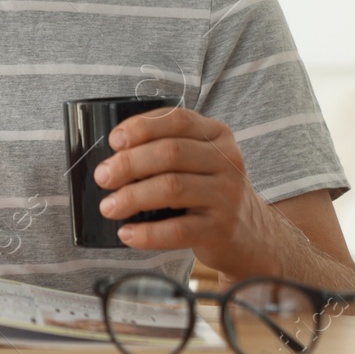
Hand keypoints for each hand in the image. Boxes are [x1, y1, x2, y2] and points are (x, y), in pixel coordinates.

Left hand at [91, 107, 281, 278]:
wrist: (251, 234)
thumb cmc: (209, 190)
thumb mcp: (199, 160)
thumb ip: (167, 148)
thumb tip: (113, 156)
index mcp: (216, 134)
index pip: (177, 120)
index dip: (142, 127)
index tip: (114, 141)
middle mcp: (226, 160)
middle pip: (170, 152)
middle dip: (129, 163)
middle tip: (103, 177)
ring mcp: (226, 194)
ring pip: (172, 188)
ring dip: (132, 197)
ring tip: (109, 206)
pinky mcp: (221, 228)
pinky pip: (178, 229)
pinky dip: (147, 233)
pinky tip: (127, 233)